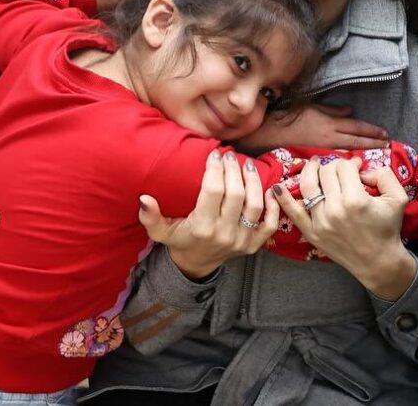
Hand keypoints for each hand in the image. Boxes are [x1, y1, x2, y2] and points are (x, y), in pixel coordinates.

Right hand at [138, 150, 278, 279]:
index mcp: (202, 228)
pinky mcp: (254, 245)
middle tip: (230, 155)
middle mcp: (224, 234)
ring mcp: (242, 241)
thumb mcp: (160, 231)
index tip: (214, 153)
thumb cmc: (179, 240)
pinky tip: (269, 189)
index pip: (213, 192)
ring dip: (254, 181)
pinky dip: (273, 207)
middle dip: (234, 170)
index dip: (215, 169)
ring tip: (247, 164)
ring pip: (255, 205)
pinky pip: (270, 225)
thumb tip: (144, 198)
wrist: (196, 264)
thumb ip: (150, 217)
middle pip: (236, 195)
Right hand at [238, 105, 387, 153]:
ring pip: (349, 151)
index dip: (372, 131)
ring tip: (378, 152)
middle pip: (357, 141)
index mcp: (330, 123)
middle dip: (373, 143)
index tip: (384, 133)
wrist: (269, 133)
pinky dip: (350, 159)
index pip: (356, 127)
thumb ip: (332, 111)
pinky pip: (338, 158)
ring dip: (365, 151)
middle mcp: (330, 137)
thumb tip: (350, 111)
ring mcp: (324, 150)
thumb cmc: (289, 117)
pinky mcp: (317, 158)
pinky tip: (357, 164)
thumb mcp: (312, 107)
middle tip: (388, 145)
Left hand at [274, 158, 416, 299]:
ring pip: (308, 186)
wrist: (378, 261)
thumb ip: (384, 175)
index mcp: (356, 200)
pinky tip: (277, 187)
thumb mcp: (398, 198)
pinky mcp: (311, 232)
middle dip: (334, 166)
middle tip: (341, 170)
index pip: (344, 168)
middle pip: (326, 173)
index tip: (357, 168)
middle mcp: (334, 210)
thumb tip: (363, 168)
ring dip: (310, 171)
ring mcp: (320, 222)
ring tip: (314, 165)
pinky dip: (283, 199)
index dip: (351, 163)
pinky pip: (293, 213)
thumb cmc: (388, 228)